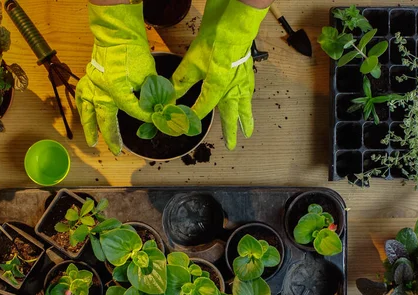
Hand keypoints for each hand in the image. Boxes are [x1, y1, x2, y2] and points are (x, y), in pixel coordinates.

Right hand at [76, 3, 155, 154]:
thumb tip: (164, 108)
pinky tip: (86, 118)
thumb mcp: (149, 74)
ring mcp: (91, 86)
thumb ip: (154, 94)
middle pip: (106, 118)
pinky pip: (82, 99)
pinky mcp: (88, 80)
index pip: (132, 110)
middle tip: (117, 151)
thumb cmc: (133, 52)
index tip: (154, 120)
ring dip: (91, 128)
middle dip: (112, 137)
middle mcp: (100, 91)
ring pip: (88, 112)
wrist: (117, 35)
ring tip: (92, 142)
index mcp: (116, 90)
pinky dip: (84, 110)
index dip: (144, 117)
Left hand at [172, 0, 267, 149]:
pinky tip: (246, 101)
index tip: (183, 125)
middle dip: (230, 131)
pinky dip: (248, 101)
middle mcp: (232, 89)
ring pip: (244, 106)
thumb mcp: (191, 62)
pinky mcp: (247, 72)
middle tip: (231, 145)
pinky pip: (248, 93)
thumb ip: (180, 81)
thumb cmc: (214, 41)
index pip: (202, 109)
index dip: (191, 118)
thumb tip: (168, 95)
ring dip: (245, 119)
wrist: (233, 24)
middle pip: (231, 115)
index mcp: (217, 89)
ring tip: (248, 132)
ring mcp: (242, 81)